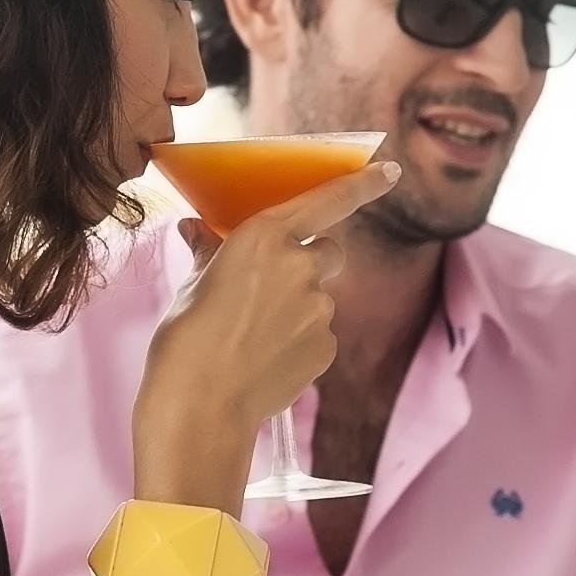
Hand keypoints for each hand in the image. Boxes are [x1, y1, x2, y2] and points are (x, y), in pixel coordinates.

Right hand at [130, 161, 401, 503]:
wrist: (200, 405)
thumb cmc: (186, 339)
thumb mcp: (192, 285)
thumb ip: (209, 253)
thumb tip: (195, 230)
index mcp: (264, 236)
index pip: (328, 200)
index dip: (363, 184)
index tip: (390, 171)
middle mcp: (300, 265)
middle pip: (328, 252)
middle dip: (309, 262)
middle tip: (274, 287)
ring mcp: (319, 309)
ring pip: (319, 299)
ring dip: (297, 308)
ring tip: (254, 337)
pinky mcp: (326, 347)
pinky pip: (318, 335)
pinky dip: (298, 342)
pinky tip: (266, 359)